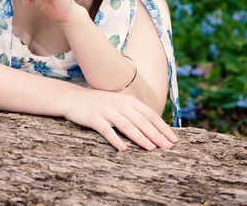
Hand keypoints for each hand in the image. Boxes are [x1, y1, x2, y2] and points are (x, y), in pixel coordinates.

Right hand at [62, 89, 178, 151]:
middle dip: (156, 135)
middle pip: (141, 121)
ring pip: (127, 125)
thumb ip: (134, 112)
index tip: (174, 140)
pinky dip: (115, 139)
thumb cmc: (98, 104)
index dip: (163, 127)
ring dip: (140, 137)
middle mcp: (119, 104)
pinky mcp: (94, 118)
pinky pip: (106, 130)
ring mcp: (106, 111)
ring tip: (151, 148)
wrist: (72, 98)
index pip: (150, 114)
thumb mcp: (118, 104)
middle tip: (168, 148)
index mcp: (128, 100)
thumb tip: (154, 126)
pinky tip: (123, 149)